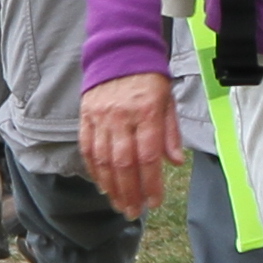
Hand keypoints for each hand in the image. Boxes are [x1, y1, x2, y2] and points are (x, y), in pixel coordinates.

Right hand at [80, 73, 183, 215]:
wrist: (120, 49)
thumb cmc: (149, 78)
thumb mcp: (168, 100)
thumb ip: (171, 133)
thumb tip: (177, 162)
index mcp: (147, 111)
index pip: (149, 155)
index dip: (151, 183)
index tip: (155, 202)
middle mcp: (122, 116)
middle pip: (124, 163)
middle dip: (129, 193)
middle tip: (134, 212)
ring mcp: (101, 116)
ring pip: (103, 160)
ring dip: (111, 187)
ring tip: (119, 204)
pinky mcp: (86, 116)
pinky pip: (87, 148)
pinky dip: (94, 170)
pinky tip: (102, 184)